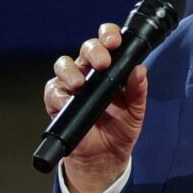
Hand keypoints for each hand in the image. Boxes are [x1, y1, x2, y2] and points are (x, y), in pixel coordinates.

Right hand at [43, 23, 147, 192]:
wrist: (105, 157)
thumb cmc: (120, 128)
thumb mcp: (136, 110)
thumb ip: (138, 90)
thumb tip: (140, 70)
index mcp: (110, 68)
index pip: (107, 42)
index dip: (109, 35)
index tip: (115, 42)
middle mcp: (89, 71)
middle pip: (86, 49)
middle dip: (93, 51)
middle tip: (102, 63)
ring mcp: (72, 85)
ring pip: (64, 65)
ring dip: (71, 71)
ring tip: (80, 84)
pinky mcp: (57, 102)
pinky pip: (52, 90)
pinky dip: (58, 94)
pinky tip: (67, 101)